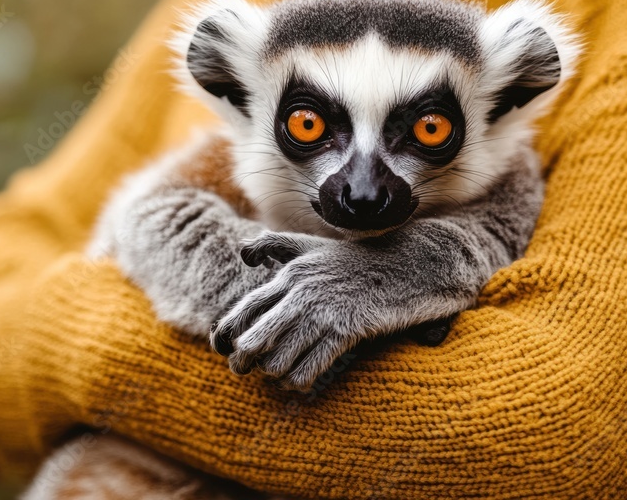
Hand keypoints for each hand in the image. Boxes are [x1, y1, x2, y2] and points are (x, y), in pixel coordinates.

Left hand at [210, 230, 473, 389]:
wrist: (405, 264)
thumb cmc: (352, 259)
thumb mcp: (309, 245)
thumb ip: (273, 245)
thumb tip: (243, 254)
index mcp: (289, 274)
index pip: (244, 309)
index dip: (225, 333)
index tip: (221, 348)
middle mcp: (300, 294)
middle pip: (253, 340)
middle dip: (242, 361)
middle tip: (243, 370)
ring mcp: (323, 313)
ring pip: (279, 361)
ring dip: (275, 375)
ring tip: (278, 376)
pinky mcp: (347, 330)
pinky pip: (310, 368)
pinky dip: (299, 380)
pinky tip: (300, 381)